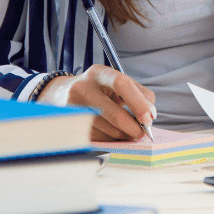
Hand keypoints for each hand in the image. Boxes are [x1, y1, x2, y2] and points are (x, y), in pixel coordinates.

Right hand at [35, 65, 155, 140]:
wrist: (62, 94)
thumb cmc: (98, 89)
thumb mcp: (116, 83)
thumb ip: (140, 94)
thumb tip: (151, 116)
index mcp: (98, 73)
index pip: (121, 83)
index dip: (138, 103)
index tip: (148, 118)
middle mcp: (83, 88)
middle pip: (116, 114)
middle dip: (134, 127)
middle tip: (142, 132)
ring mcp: (74, 109)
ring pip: (109, 131)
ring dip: (124, 135)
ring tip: (126, 130)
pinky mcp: (71, 126)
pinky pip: (99, 139)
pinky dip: (111, 139)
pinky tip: (110, 131)